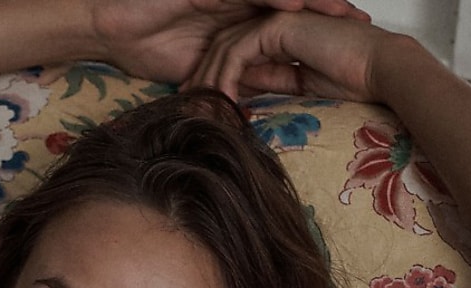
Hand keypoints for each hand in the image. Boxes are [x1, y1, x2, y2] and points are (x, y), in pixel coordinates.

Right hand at [89, 0, 371, 85]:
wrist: (111, 26)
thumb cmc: (146, 45)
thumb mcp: (202, 70)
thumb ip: (234, 77)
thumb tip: (263, 96)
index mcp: (237, 21)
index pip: (283, 26)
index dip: (314, 32)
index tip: (346, 47)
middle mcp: (236, 2)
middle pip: (289, 4)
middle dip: (324, 11)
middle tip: (358, 22)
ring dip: (307, 0)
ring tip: (337, 8)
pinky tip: (293, 5)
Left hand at [183, 10, 394, 101]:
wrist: (379, 66)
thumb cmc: (353, 78)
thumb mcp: (301, 85)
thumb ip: (275, 82)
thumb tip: (250, 98)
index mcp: (277, 36)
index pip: (234, 58)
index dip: (215, 83)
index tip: (200, 111)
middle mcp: (272, 23)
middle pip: (222, 51)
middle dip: (202, 81)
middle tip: (187, 112)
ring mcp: (273, 20)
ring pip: (225, 51)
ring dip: (209, 83)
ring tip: (198, 112)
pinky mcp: (276, 26)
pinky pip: (237, 54)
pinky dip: (226, 79)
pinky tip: (221, 104)